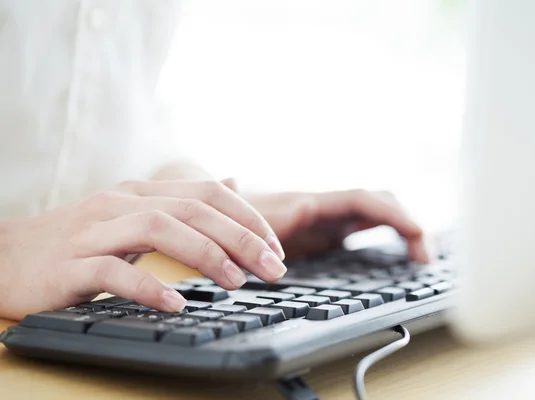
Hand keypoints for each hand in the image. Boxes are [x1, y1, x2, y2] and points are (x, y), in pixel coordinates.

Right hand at [0, 180, 285, 319]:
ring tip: (237, 283)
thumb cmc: (80, 238)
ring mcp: (95, 231)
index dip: (248, 219)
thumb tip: (232, 184)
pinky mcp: (71, 264)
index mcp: (142, 191)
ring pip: (160, 230)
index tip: (275, 249)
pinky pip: (115, 272)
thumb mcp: (135, 212)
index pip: (208, 194)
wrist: (6, 256)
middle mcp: (122, 202)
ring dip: (205, 256)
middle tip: (273, 269)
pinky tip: (178, 303)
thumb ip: (184, 199)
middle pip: (193, 210)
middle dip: (241, 238)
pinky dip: (150, 287)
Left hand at [247, 190, 427, 262]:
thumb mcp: (234, 211)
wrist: (225, 216)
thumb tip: (231, 178)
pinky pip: (370, 229)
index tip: (415, 232)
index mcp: (310, 203)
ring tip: (422, 259)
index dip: (391, 214)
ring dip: (405, 232)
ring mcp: (331, 219)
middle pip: (380, 204)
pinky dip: (392, 238)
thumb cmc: (230, 215)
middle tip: (425, 258)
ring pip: (379, 216)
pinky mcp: (331, 232)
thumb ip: (236, 198)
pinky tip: (403, 256)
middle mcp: (326, 207)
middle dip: (408, 224)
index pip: (361, 200)